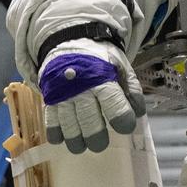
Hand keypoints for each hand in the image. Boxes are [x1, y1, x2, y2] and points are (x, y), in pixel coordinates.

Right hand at [39, 39, 145, 154]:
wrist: (71, 42)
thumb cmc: (100, 59)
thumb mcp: (121, 66)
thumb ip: (132, 89)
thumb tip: (137, 112)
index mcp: (102, 79)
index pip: (114, 105)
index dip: (122, 121)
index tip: (125, 127)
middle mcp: (81, 88)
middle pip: (89, 120)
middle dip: (96, 138)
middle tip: (100, 143)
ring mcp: (63, 94)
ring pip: (68, 126)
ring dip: (76, 141)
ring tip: (83, 144)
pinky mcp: (50, 98)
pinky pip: (50, 122)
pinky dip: (57, 135)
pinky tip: (64, 137)